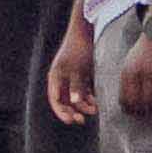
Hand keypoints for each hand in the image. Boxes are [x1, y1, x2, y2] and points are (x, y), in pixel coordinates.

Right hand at [45, 12, 97, 127]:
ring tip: (94, 110)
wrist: (85, 31)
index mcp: (55, 78)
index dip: (62, 112)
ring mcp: (70, 76)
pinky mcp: (80, 73)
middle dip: (73, 111)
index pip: (55, 100)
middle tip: (82, 120)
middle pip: (64, 100)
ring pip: (74, 96)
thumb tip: (73, 102)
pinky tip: (95, 103)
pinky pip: (81, 90)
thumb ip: (76, 85)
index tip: (71, 120)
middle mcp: (60, 79)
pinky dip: (87, 97)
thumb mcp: (78, 68)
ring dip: (82, 105)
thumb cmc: (80, 49)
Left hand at [114, 22, 151, 120]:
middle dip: (140, 111)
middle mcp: (138, 74)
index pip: (124, 98)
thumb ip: (128, 79)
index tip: (132, 112)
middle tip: (143, 114)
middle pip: (137, 101)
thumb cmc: (143, 51)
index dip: (128, 109)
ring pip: (151, 99)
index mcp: (126, 73)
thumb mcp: (129, 63)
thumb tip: (127, 99)